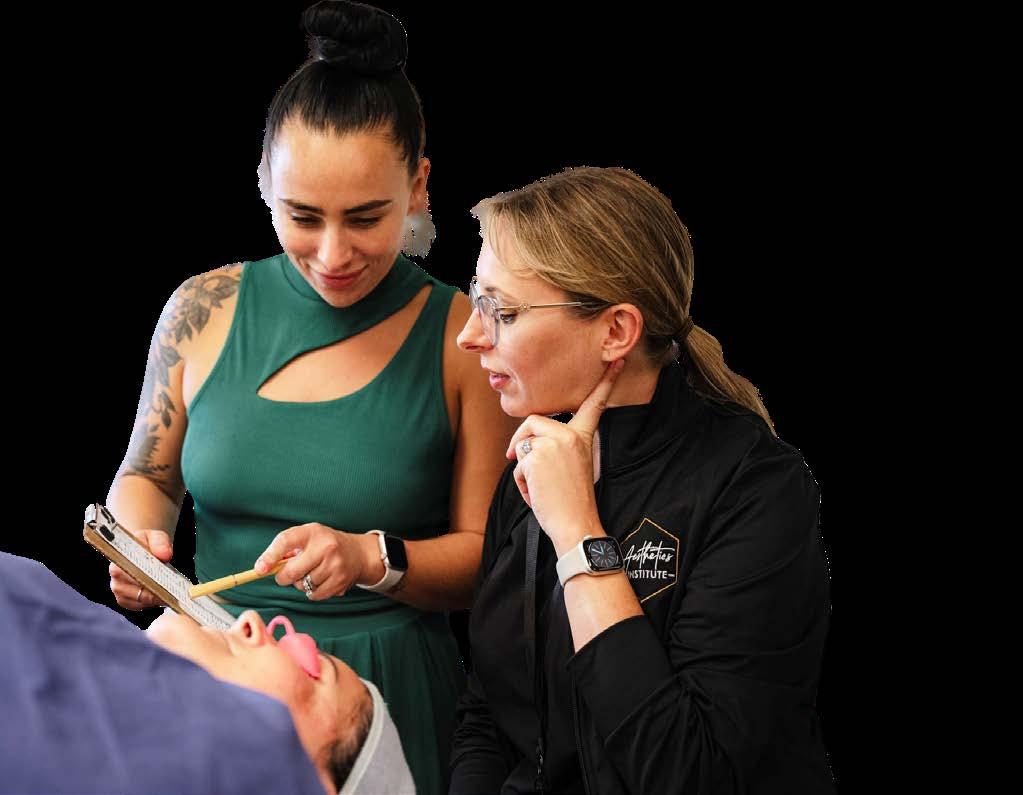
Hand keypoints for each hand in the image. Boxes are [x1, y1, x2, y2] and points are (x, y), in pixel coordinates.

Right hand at [109, 529, 172, 609]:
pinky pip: (141, 607)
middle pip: (139, 592)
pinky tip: (164, 595)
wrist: (140, 549)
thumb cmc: (146, 543)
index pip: (134, 576)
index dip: (152, 580)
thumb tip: (165, 555)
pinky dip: (154, 603)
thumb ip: (160, 542)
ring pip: (142, 601)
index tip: (167, 582)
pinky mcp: (126, 601)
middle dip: (158, 591)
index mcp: (119, 562)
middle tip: (176, 590)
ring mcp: (120, 592)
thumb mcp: (154, 536)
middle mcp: (116, 579)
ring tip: (172, 591)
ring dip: (158, 598)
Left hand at [254, 523, 368, 599]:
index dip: (270, 556)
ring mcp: (335, 565)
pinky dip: (312, 592)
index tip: (259, 569)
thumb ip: (288, 549)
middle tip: (285, 575)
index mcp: (313, 532)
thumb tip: (264, 566)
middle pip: (292, 572)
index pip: (286, 541)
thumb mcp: (309, 537)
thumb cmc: (325, 544)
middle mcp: (326, 547)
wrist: (358, 554)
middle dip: (283, 577)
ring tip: (311, 573)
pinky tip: (320, 581)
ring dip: (301, 584)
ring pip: (303, 586)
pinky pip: (314, 595)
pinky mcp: (340, 582)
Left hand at [505, 359, 624, 555]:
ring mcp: (554, 444)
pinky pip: (518, 464)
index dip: (606, 382)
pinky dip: (522, 482)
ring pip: (524, 445)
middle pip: (534, 421)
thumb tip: (527, 445)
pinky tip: (537, 494)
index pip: (595, 405)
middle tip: (513, 457)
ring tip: (540, 488)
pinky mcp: (538, 455)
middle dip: (520, 439)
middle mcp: (571, 436)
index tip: (617, 361)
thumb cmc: (572, 503)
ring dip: (524, 468)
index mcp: (584, 438)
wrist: (576, 525)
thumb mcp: (572, 467)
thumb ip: (557, 448)